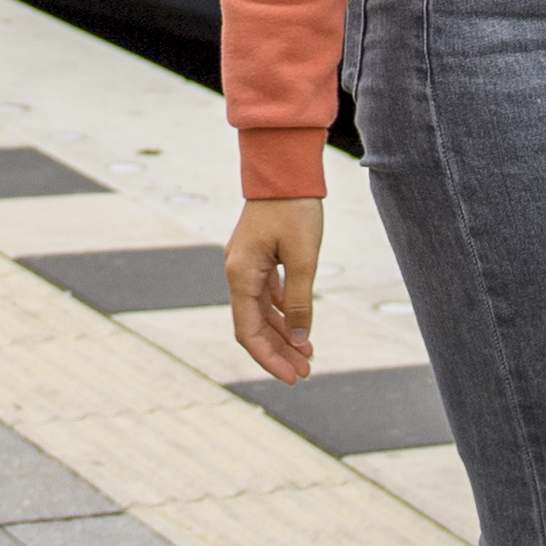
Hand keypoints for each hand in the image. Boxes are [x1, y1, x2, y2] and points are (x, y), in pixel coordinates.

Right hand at [223, 196, 323, 382]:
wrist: (285, 168)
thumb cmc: (294, 208)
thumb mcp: (303, 258)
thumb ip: (299, 300)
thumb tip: (301, 338)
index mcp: (241, 275)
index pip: (249, 331)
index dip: (269, 358)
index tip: (292, 377)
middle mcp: (238, 272)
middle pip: (254, 325)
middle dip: (279, 351)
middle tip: (305, 371)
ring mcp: (247, 264)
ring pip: (262, 311)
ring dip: (283, 334)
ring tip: (307, 354)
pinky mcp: (259, 256)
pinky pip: (268, 294)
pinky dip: (283, 312)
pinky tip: (302, 325)